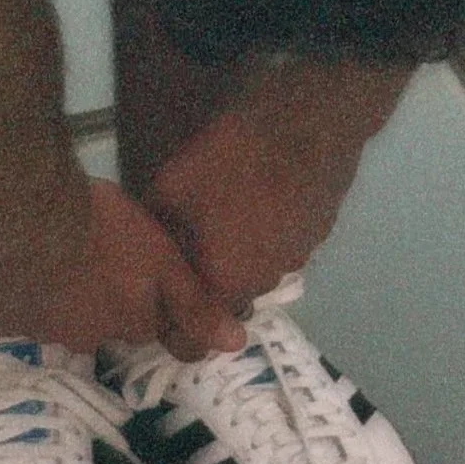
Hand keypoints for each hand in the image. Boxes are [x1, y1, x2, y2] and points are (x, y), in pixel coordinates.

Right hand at [0, 173, 243, 360]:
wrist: (21, 213)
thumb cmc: (102, 229)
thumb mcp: (162, 260)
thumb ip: (194, 304)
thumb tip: (235, 346)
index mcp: (123, 324)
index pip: (144, 325)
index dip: (144, 299)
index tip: (136, 269)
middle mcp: (81, 338)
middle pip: (99, 324)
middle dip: (100, 298)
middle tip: (98, 252)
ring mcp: (34, 328)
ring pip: (55, 314)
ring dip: (58, 290)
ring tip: (56, 245)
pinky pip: (13, 302)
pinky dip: (18, 283)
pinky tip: (18, 249)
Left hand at [144, 103, 358, 320]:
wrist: (306, 123)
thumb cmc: (231, 160)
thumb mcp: (170, 187)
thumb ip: (156, 228)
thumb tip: (145, 243)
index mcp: (223, 285)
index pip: (195, 340)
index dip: (175, 323)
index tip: (165, 292)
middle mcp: (262, 284)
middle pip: (229, 298)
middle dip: (210, 276)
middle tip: (196, 237)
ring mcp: (297, 259)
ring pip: (259, 269)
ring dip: (244, 252)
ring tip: (233, 208)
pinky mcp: (319, 232)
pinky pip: (285, 243)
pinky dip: (272, 230)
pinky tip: (265, 194)